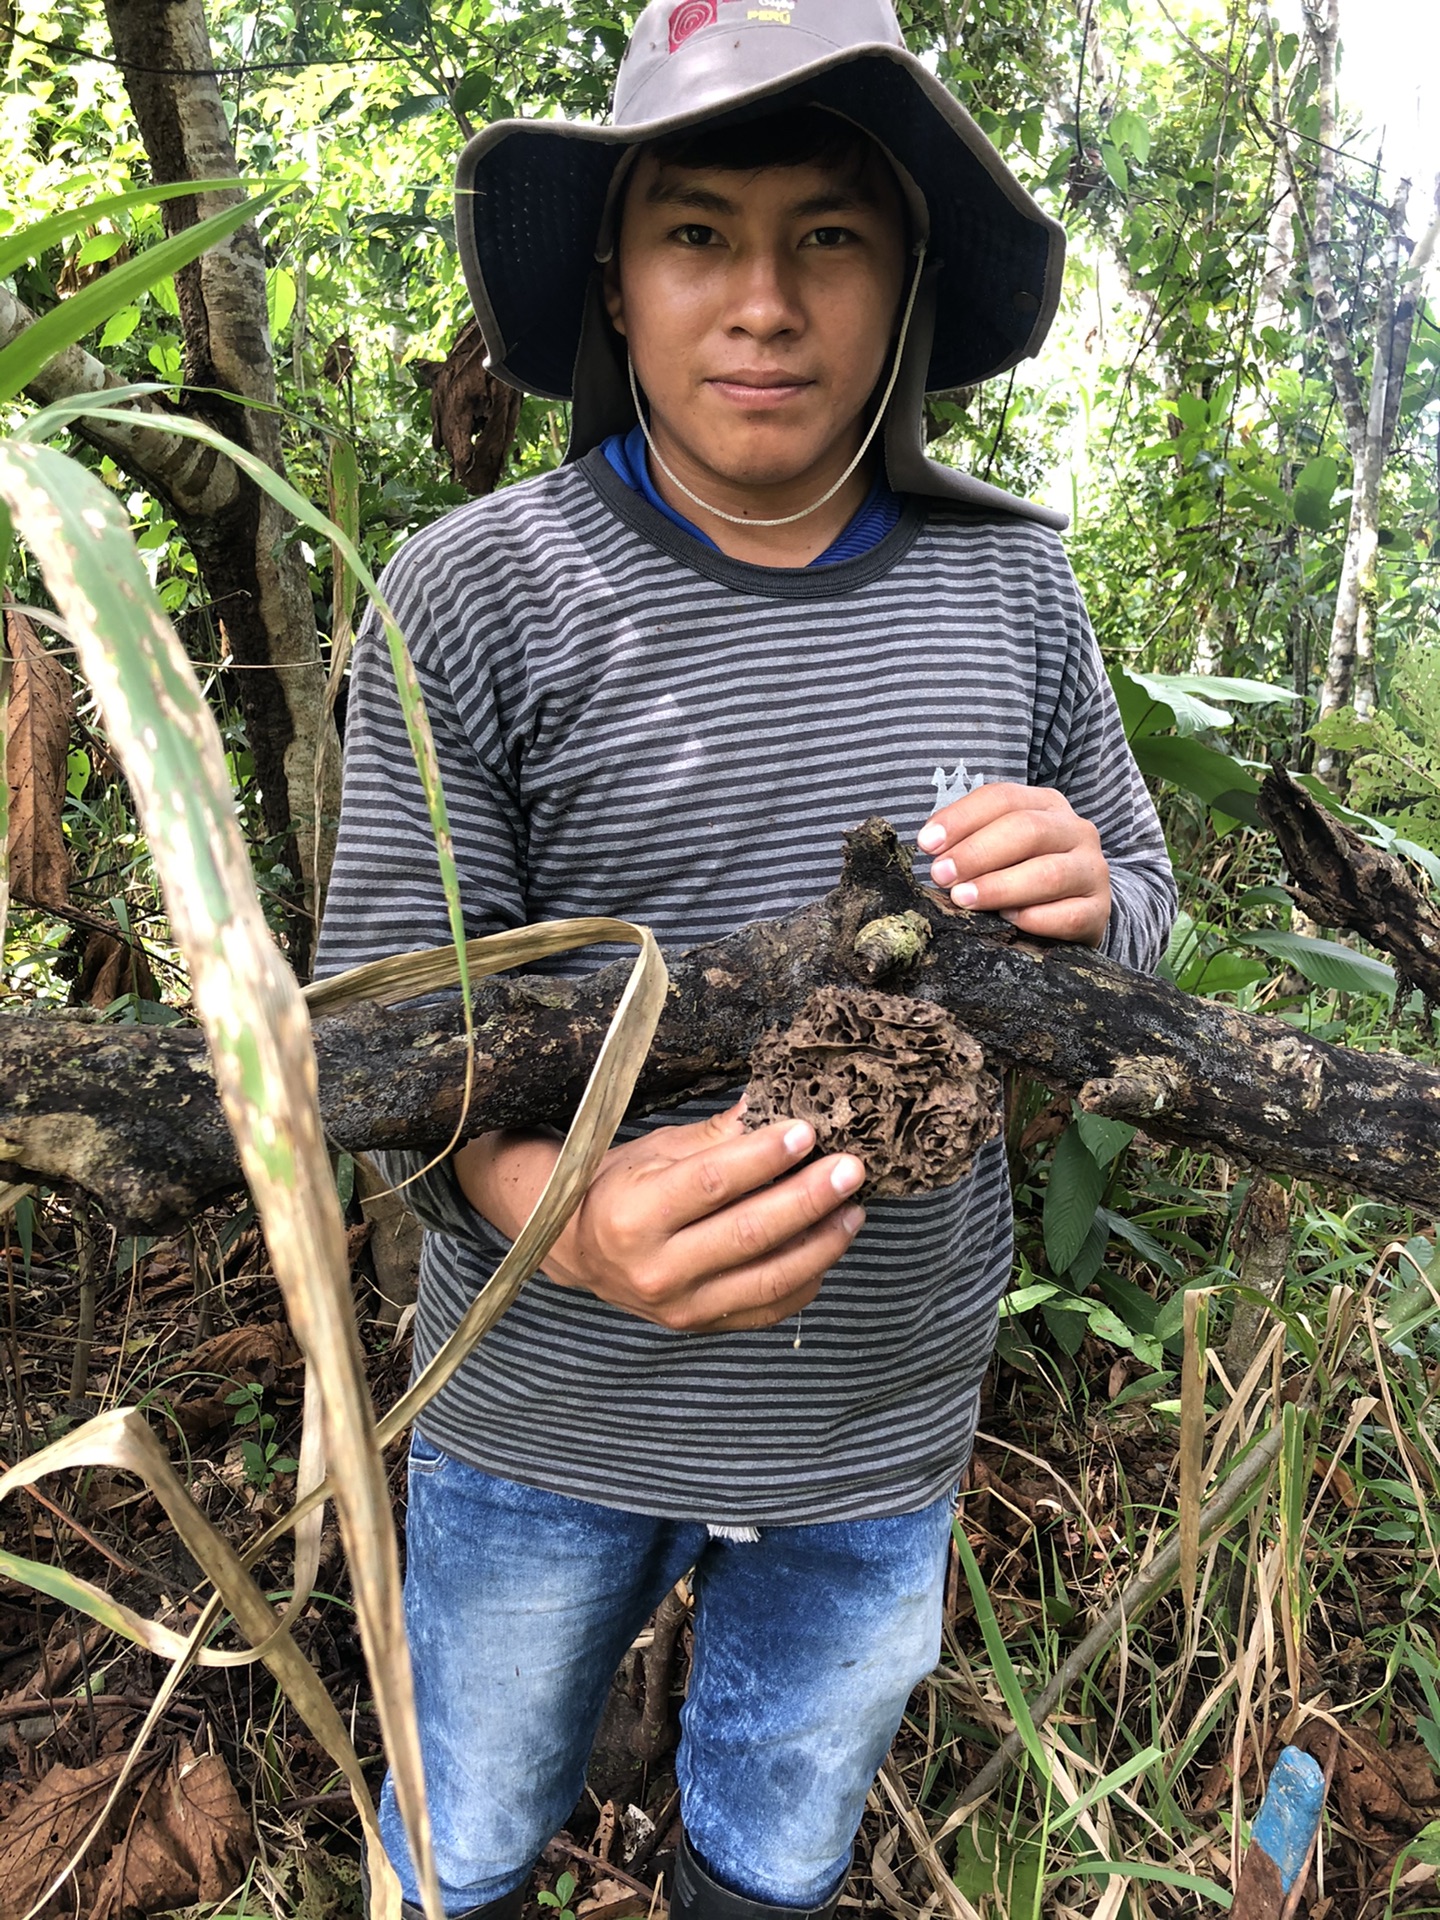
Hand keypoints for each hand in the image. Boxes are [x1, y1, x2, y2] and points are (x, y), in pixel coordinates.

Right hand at [453, 1104, 865, 1332]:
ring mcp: (681, 1306)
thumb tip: (775, 1103)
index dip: (764, 1157)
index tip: (807, 1132)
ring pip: (767, 1278)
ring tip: (853, 1210)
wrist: (582, 1250)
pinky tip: (829, 1246)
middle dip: (808, 1199)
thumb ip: (717, 1136)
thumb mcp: (656, 1152)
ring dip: (821, 1243)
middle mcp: (655, 1268)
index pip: (711, 1183)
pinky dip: (807, 1278)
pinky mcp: (703, 1327)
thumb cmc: (622, 1188)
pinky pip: (768, 1309)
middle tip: (849, 1169)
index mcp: (633, 1214)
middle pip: (747, 1233)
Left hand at [916, 783, 1110, 945]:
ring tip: (964, 899)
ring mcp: (1092, 870)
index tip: (927, 843)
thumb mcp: (1000, 848)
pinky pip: (1069, 915)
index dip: (961, 818)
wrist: (1077, 911)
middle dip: (977, 853)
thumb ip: (970, 840)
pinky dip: (1035, 919)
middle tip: (941, 875)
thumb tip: (931, 846)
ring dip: (1000, 887)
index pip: (1002, 798)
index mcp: (1047, 806)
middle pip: (1027, 830)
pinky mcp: (1099, 911)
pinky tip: (1008, 921)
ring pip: (1049, 874)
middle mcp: (1075, 831)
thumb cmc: (1024, 874)